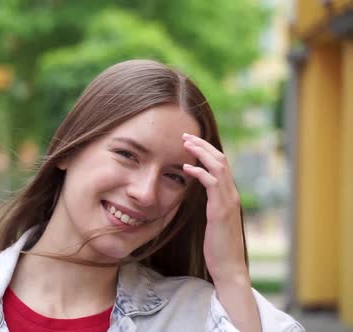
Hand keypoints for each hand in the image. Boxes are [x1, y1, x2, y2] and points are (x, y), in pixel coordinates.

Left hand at [181, 133, 247, 282]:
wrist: (229, 267)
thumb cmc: (218, 246)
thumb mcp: (214, 220)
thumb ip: (210, 204)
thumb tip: (199, 194)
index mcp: (230, 195)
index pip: (221, 164)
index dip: (207, 150)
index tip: (190, 142)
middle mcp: (232, 194)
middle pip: (221, 159)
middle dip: (203, 145)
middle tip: (185, 136)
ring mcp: (228, 202)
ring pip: (218, 167)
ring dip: (201, 152)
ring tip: (185, 143)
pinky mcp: (221, 211)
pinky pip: (212, 184)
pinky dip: (200, 172)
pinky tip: (186, 168)